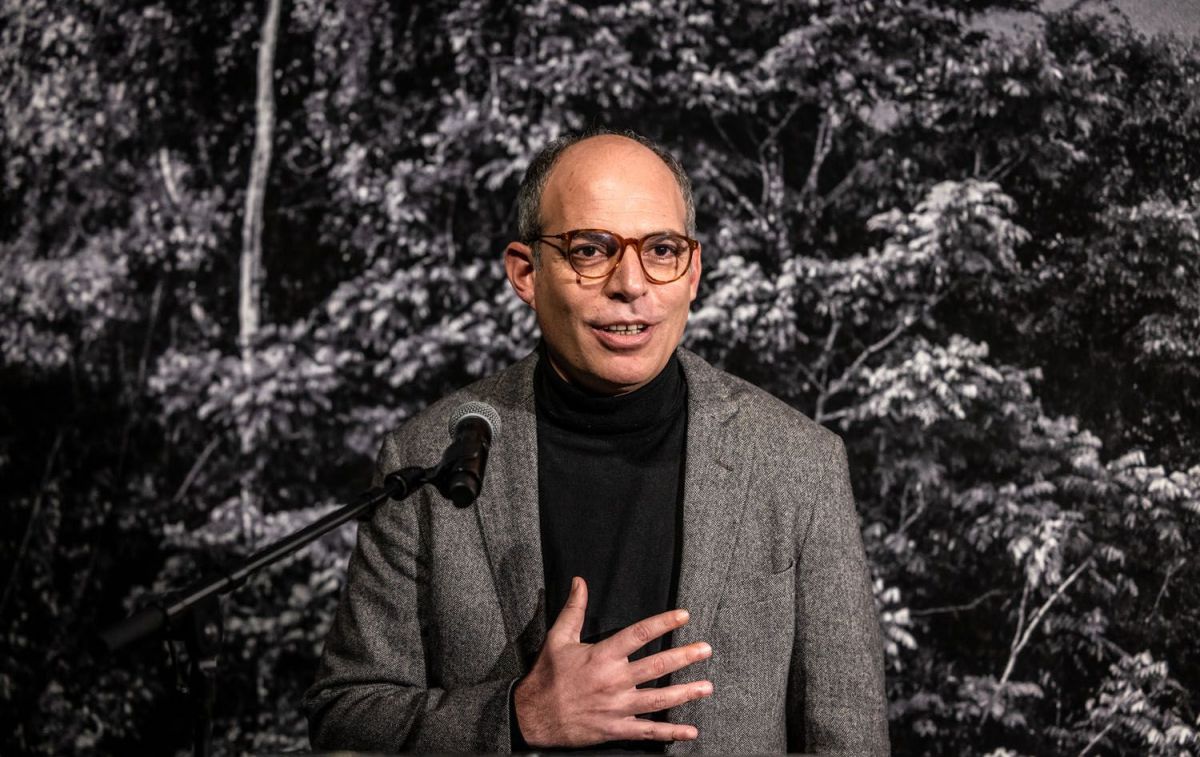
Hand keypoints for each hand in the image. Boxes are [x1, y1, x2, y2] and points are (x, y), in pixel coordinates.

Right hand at [513, 576, 713, 747]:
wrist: (533, 716)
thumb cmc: (547, 675)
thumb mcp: (558, 638)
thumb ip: (573, 609)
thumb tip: (580, 581)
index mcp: (602, 656)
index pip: (639, 634)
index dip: (663, 623)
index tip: (684, 616)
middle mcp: (614, 681)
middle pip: (657, 666)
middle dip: (684, 656)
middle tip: (706, 649)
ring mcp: (617, 707)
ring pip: (658, 698)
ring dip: (686, 693)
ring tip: (707, 686)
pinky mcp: (616, 729)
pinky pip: (648, 731)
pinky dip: (670, 732)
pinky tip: (690, 732)